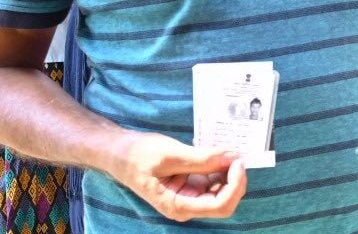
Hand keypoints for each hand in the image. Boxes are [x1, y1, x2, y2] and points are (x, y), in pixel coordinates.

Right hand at [109, 132, 246, 222]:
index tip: (237, 162)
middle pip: (226, 200)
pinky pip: (216, 180)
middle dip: (236, 179)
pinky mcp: (194, 184)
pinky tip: (220, 154)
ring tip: (228, 151)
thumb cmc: (138, 156)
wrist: (120, 153)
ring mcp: (192, 195)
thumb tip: (232, 157)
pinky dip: (223, 168)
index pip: (220, 205)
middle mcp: (188, 205)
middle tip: (235, 154)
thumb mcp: (170, 155)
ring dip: (230, 172)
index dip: (235, 185)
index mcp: (178, 205)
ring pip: (224, 190)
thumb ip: (201, 159)